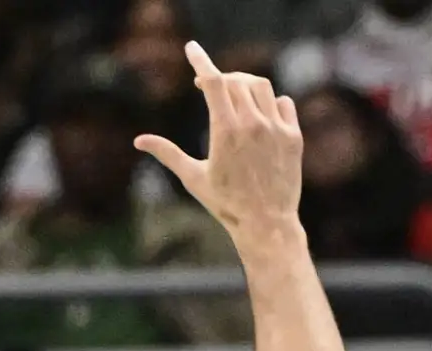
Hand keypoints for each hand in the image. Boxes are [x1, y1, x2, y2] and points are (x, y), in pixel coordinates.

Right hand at [135, 42, 301, 237]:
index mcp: (225, 130)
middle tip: (206, 85)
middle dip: (220, 78)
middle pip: (236, 81)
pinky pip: (283, 103)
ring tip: (232, 95)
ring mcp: (276, 127)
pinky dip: (268, 101)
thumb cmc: (224, 203)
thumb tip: (139, 141)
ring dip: (243, 85)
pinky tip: (258, 113)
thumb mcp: (192, 177)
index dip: (200, 62)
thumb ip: (167, 153)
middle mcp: (253, 123)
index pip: (212, 82)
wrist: (265, 221)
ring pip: (260, 87)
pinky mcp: (293, 135)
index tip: (192, 48)